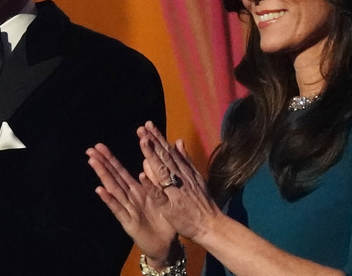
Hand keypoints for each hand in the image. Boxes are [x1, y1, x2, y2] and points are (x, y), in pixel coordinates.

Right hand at [86, 132, 178, 266]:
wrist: (167, 245)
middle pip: (113, 178)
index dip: (110, 159)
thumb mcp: (160, 196)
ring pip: (113, 190)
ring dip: (103, 176)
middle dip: (102, 163)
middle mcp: (129, 198)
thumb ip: (154, 179)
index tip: (99, 146)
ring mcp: (128, 210)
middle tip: (90, 150)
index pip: (120, 172)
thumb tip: (147, 159)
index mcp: (137, 191)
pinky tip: (100, 190)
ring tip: (93, 162)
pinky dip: (109, 200)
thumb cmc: (164, 221)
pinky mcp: (129, 223)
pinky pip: (119, 210)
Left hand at [138, 122, 222, 243]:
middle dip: (153, 141)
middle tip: (141, 128)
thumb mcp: (195, 177)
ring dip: (152, 156)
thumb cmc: (201, 202)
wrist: (210, 225)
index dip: (157, 137)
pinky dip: (151, 186)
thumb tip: (179, 141)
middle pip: (164, 157)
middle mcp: (180, 178)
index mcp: (184, 171)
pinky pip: (159, 195)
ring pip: (162, 171)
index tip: (147, 125)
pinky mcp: (170, 207)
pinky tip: (142, 176)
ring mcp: (175, 191)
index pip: (168, 151)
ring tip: (142, 142)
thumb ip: (185, 160)